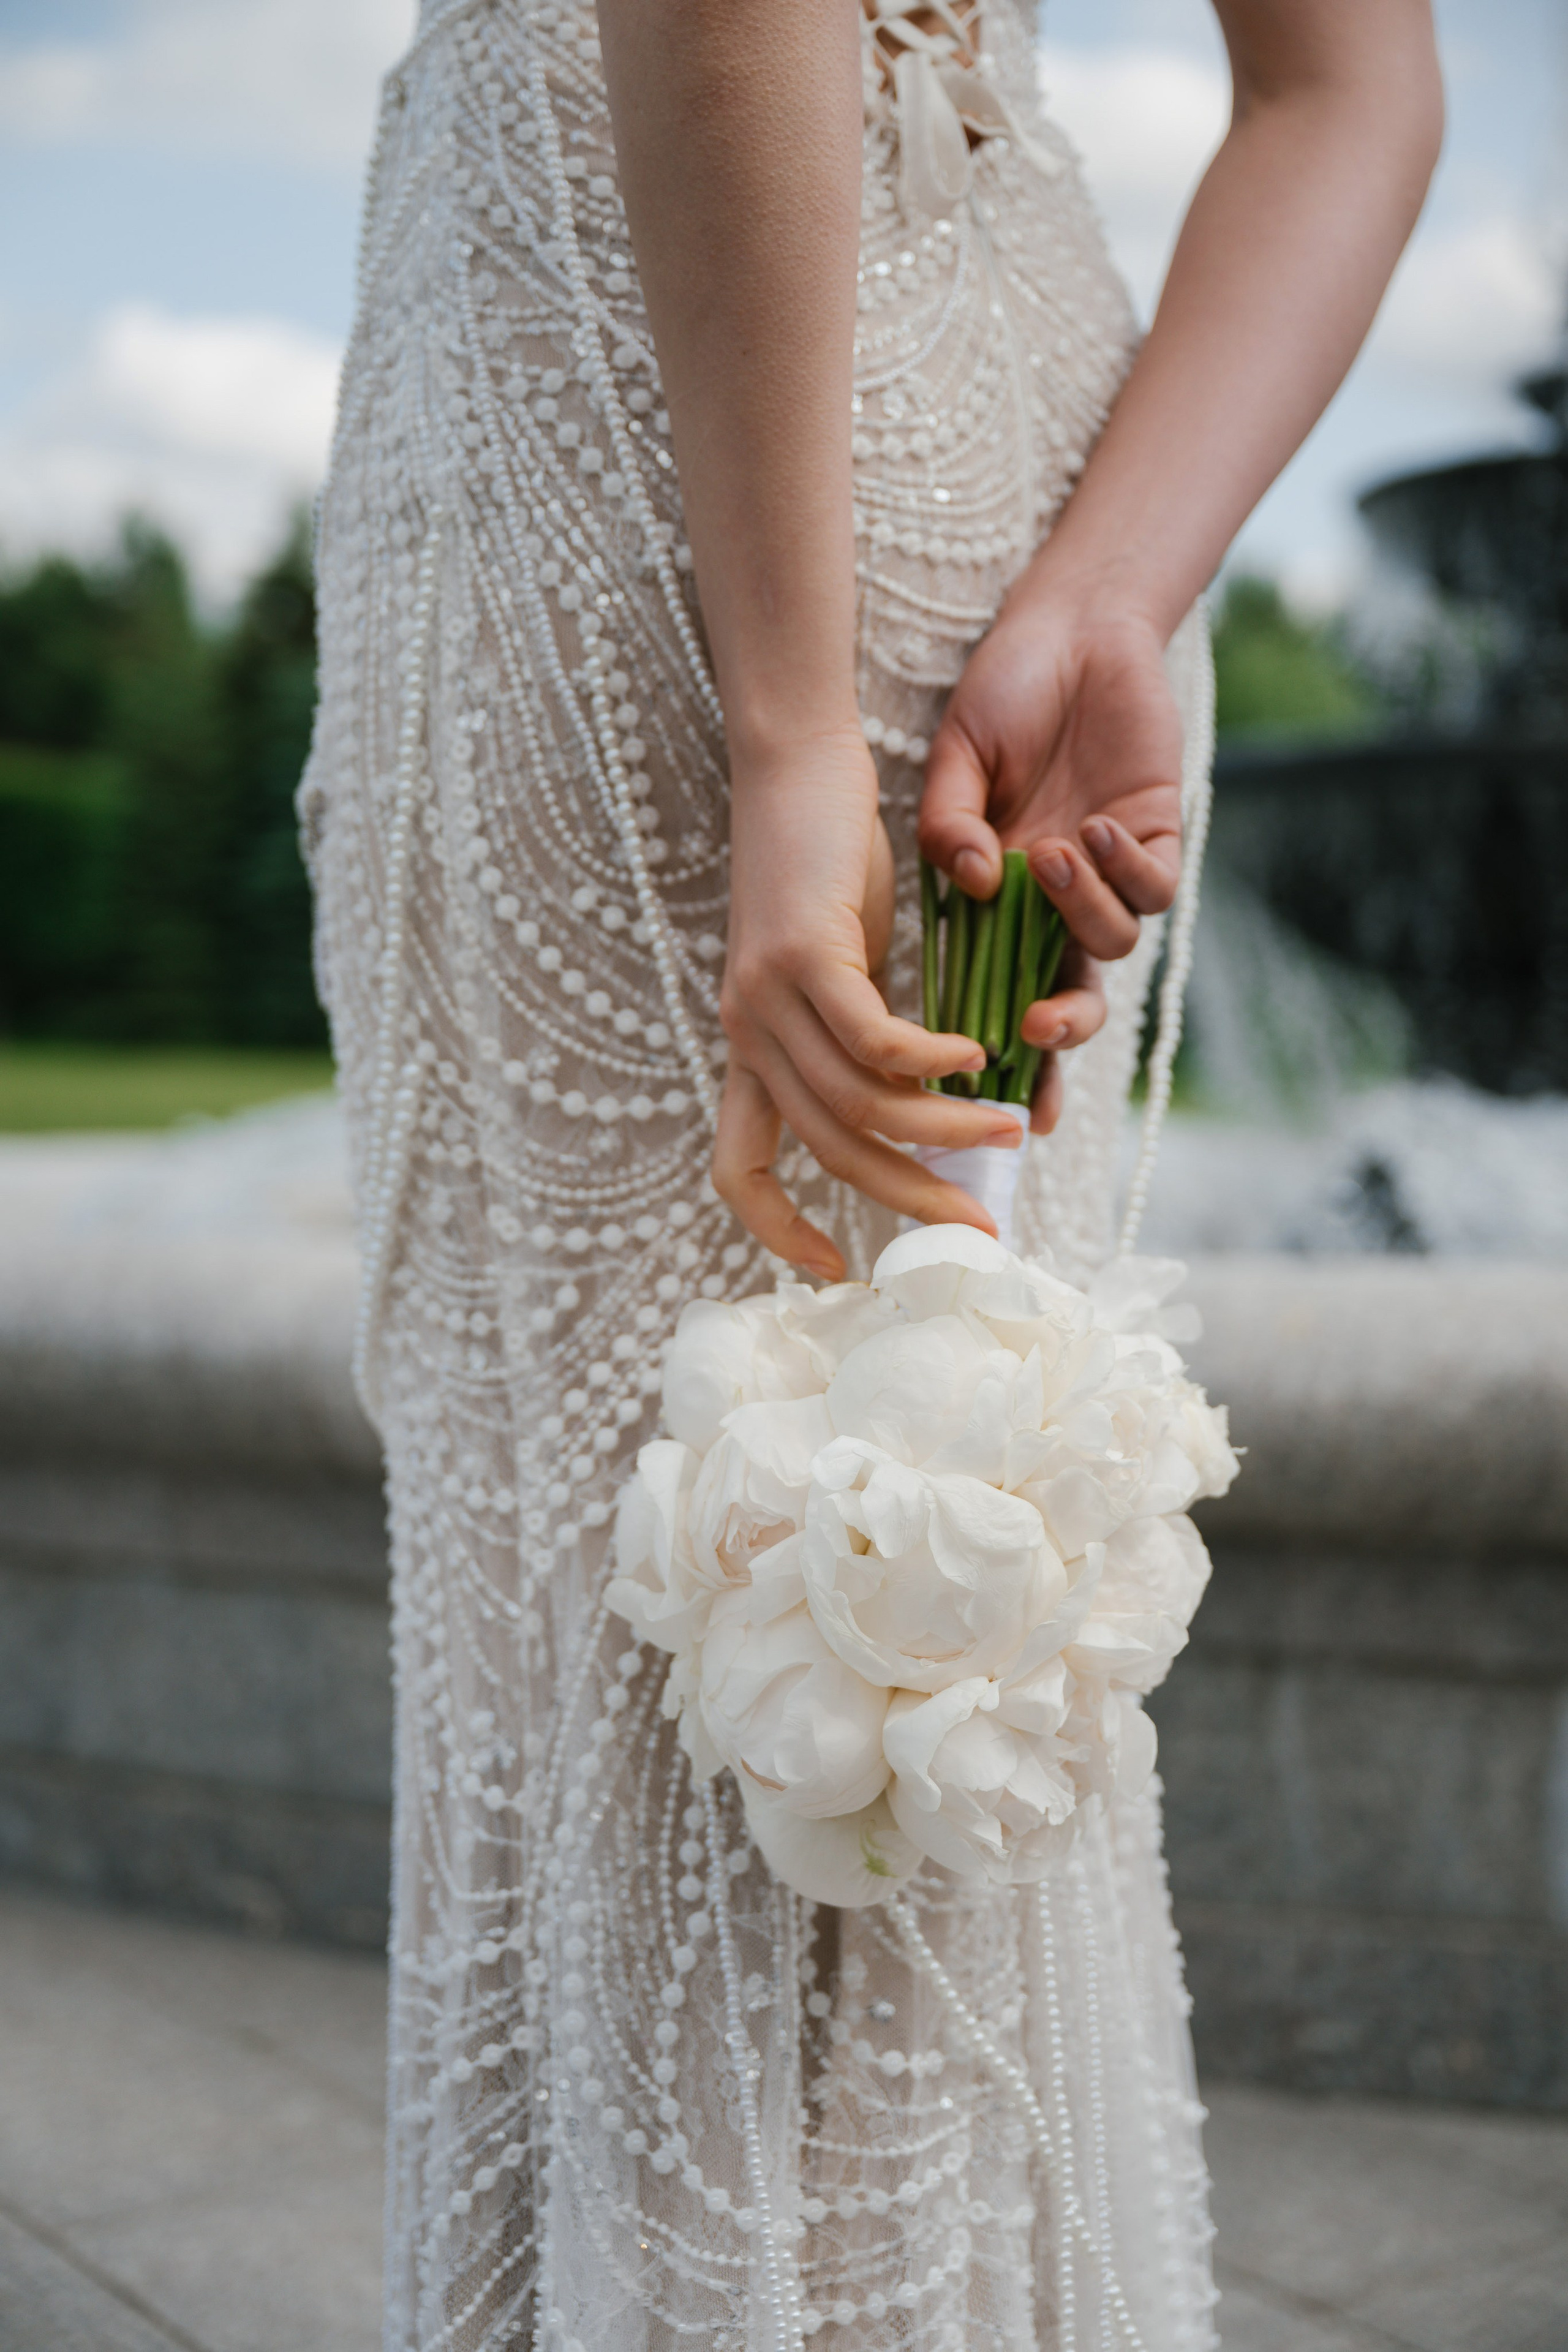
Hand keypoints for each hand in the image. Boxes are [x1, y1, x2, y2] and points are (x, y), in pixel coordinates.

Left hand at [714, 724, 1030, 1276]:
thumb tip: (927, 1100)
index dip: (778, 1230)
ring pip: (859, 1103)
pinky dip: (932, 1059)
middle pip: (827, 1150)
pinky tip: (978, 1053)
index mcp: (749, 1047)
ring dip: (941, 1128)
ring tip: (1006, 1126)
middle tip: (980, 1221)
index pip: (738, 1169)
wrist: (792, 762)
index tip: (838, 1267)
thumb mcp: (842, 969)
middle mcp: (746, 1032)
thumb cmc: (824, 860)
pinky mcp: (803, 952)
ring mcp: (766, 995)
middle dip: (909, 1198)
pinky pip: (875, 1037)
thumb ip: (867, 1037)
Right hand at [918, 598, 1182, 1131]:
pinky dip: (1125, 871)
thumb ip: (948, 827)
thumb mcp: (955, 760)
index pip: (998, 985)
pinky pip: (1153, 889)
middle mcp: (1056, 899)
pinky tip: (1097, 829)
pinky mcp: (1158, 837)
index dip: (999, 1048)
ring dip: (1081, 915)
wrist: (1070, 629)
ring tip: (1054, 852)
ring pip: (1112, 944)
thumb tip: (975, 886)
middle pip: (1071, 995)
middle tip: (1038, 1025)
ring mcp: (1110, 872)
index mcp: (999, 895)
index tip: (985, 1094)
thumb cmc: (1004, 694)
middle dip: (1062, 1028)